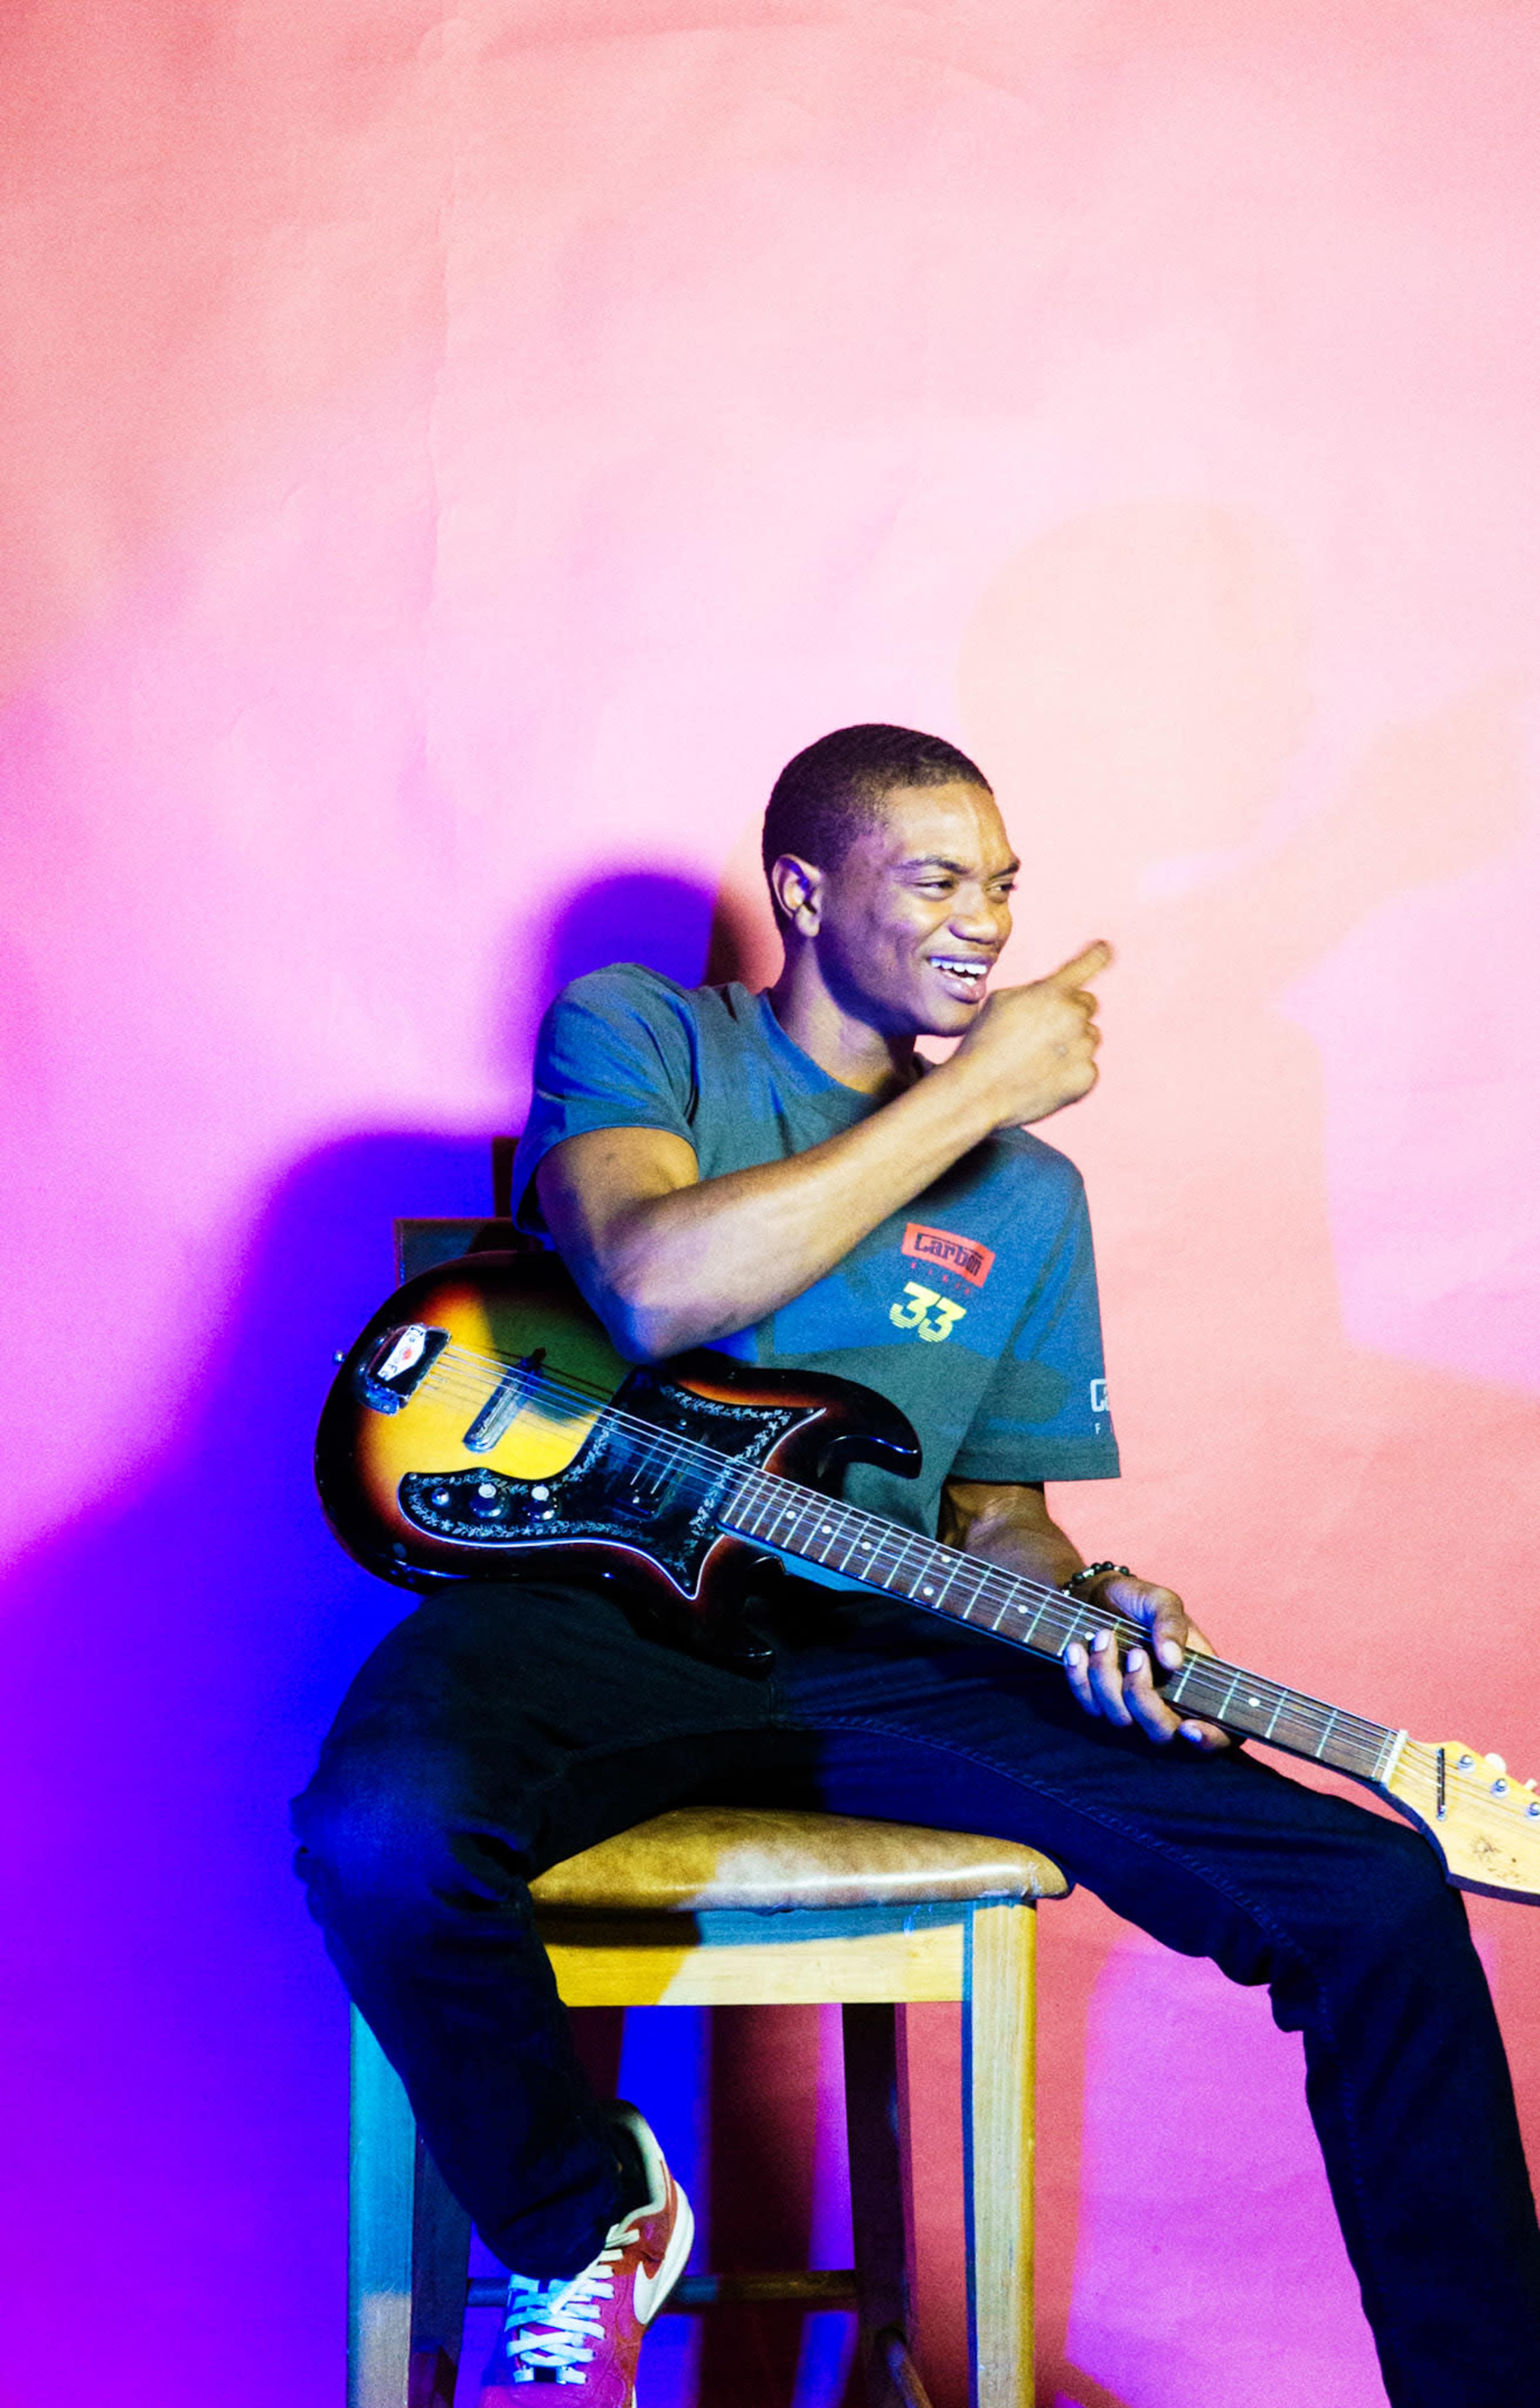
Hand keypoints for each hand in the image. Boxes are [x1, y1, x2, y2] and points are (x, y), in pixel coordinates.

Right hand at [948, 941, 1110, 1129]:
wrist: (977, 1092)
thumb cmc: (982, 1044)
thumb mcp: (1001, 1001)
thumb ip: (1036, 992)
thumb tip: (1055, 997)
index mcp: (1052, 991)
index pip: (1089, 963)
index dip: (1098, 954)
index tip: (1105, 949)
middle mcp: (1074, 1015)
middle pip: (1088, 1004)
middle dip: (1070, 1013)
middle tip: (1042, 1032)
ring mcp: (1083, 1047)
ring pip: (1089, 1037)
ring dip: (1072, 1043)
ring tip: (1037, 1060)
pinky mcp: (1087, 1077)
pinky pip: (1087, 1067)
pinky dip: (1071, 1072)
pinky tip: (1043, 1079)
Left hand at [1060, 1570, 1228, 1748]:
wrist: (1097, 1593)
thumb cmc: (1138, 1599)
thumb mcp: (1161, 1600)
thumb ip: (1172, 1625)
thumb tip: (1173, 1661)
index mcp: (1198, 1682)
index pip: (1220, 1730)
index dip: (1211, 1740)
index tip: (1189, 1728)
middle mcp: (1167, 1702)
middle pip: (1161, 1733)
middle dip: (1143, 1698)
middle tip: (1136, 1654)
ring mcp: (1131, 1705)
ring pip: (1120, 1719)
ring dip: (1108, 1677)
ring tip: (1103, 1636)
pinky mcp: (1099, 1700)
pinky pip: (1089, 1706)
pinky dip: (1080, 1678)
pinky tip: (1077, 1649)